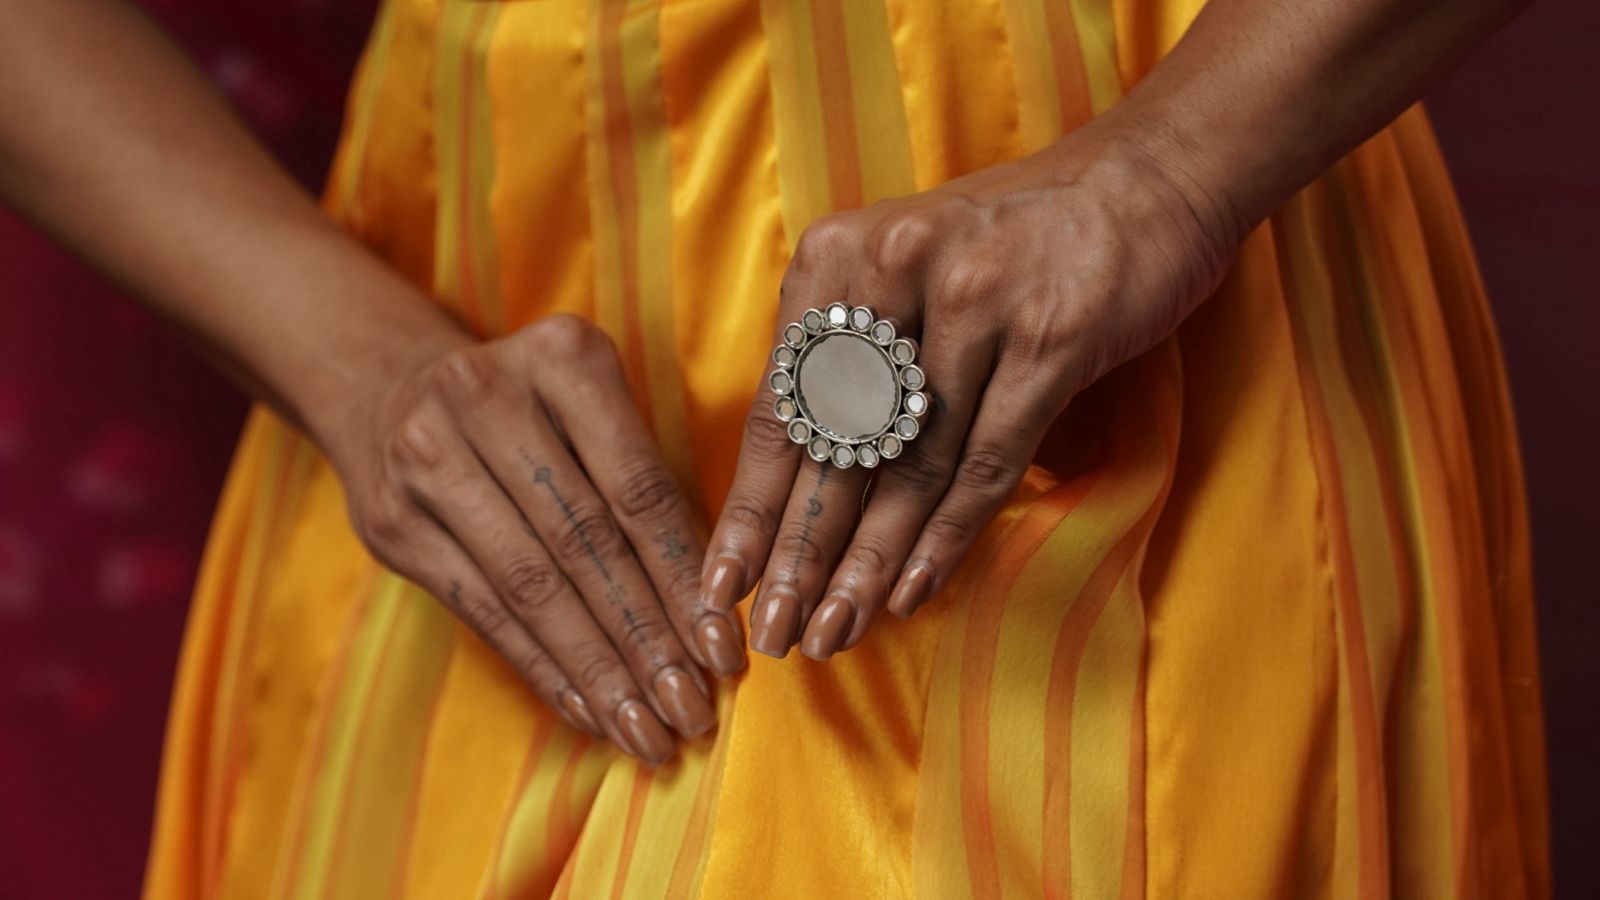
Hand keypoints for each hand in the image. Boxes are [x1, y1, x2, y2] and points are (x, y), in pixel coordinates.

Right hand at [324, 314, 746, 765]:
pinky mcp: (390, 521)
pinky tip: (587, 710)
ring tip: (647, 730)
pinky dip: (541, 666)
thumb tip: (715, 614)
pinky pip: (481, 610)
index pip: (639, 489)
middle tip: (694, 710)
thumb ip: (646, 485)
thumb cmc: (532, 410)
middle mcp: (485, 396)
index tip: (727, 651)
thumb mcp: (592, 405)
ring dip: (598, 670)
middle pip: (586, 543)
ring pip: (532, 586)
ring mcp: (426, 457)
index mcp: (562, 357)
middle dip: (648, 639)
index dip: (686, 578)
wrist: (389, 389)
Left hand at [702, 125, 1240, 659]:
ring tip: (837, 633)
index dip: (750, 507)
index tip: (721, 588)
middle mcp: (891, 268)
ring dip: (868, 563)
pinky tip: (914, 588)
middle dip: (800, 555)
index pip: (776, 408)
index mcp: (835, 257)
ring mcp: (973, 298)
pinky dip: (946, 533)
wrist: (1146, 181)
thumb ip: (848, 355)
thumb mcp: (903, 272)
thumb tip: (797, 487)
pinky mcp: (1050, 333)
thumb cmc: (1011, 241)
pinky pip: (985, 459)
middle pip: (832, 446)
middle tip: (779, 636)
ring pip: (906, 464)